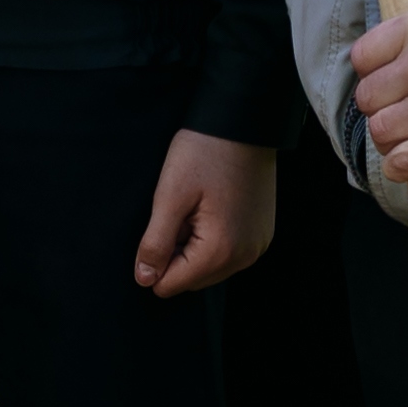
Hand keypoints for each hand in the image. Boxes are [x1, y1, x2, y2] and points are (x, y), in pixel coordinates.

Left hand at [133, 129, 275, 293]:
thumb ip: (155, 243)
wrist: (243, 121)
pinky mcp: (262, 234)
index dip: (155, 258)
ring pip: (210, 267)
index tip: (164, 221)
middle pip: (192, 279)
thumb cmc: (204, 153)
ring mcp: (257, 246)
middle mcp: (245, 256)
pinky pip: (229, 253)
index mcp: (221, 251)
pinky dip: (214, 238)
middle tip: (180, 211)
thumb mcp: (169, 196)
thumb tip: (145, 280)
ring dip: (194, 246)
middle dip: (177, 253)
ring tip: (197, 207)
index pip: (170, 285)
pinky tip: (213, 206)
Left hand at [346, 8, 407, 181]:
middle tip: (407, 117)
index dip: (373, 76)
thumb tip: (397, 40)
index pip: (363, 57)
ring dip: (393, 141)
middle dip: (383, 111)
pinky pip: (399, 162)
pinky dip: (402, 168)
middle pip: (367, 98)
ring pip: (380, 132)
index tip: (391, 87)